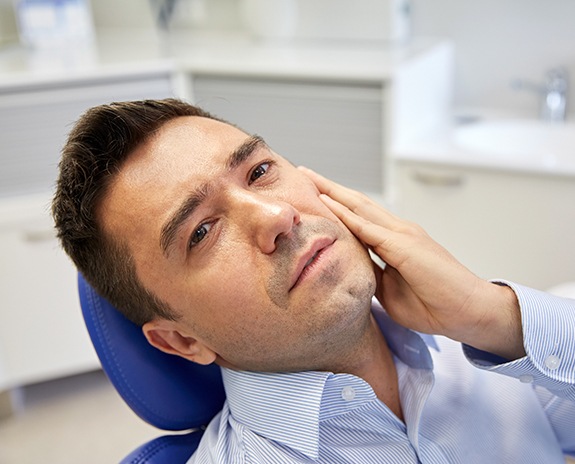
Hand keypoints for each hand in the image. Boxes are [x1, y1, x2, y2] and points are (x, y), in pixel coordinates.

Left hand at [300, 167, 524, 359]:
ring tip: (309, 178)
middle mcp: (398, 231)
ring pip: (360, 207)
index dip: (336, 204)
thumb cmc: (434, 304)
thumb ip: (372, 275)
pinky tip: (328, 203)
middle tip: (305, 173)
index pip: (359, 217)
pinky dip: (346, 214)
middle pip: (357, 204)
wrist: (468, 312)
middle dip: (329, 188)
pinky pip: (368, 228)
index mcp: (395, 241)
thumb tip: (351, 271)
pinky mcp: (405, 246)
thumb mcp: (390, 292)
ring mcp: (402, 235)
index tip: (313, 195)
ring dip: (333, 192)